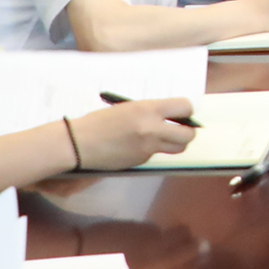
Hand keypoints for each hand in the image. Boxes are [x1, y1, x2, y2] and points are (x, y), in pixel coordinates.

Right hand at [77, 100, 194, 167]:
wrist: (80, 143)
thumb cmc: (99, 121)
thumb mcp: (127, 107)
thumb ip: (150, 111)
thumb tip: (169, 115)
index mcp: (148, 109)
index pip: (184, 107)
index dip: (186, 110)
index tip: (182, 112)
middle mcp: (153, 129)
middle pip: (188, 134)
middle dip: (187, 131)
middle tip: (179, 128)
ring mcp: (149, 147)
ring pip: (178, 147)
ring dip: (177, 143)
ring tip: (165, 137)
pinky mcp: (142, 160)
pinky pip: (157, 154)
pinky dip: (154, 150)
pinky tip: (138, 145)